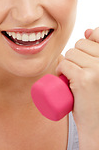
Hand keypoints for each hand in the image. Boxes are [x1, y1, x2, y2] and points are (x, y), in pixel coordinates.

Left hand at [56, 27, 98, 148]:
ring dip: (66, 64)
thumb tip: (87, 30)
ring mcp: (96, 70)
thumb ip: (94, 53)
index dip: (89, 39)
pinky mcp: (84, 79)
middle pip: (80, 44)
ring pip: (71, 54)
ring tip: (71, 76)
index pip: (98, 34)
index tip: (85, 52)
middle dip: (75, 56)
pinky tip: (65, 79)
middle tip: (77, 71)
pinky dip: (60, 70)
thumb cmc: (96, 96)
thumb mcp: (98, 71)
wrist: (97, 124)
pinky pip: (64, 64)